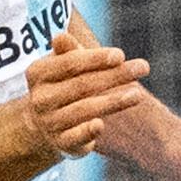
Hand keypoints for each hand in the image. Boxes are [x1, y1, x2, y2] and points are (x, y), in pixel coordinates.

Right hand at [14, 40, 149, 157]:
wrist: (47, 124)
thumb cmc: (63, 85)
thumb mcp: (63, 65)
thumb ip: (68, 52)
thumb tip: (61, 37)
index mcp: (38, 73)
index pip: (69, 63)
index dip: (95, 59)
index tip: (120, 55)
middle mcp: (40, 98)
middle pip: (81, 85)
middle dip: (114, 76)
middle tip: (143, 67)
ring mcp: (49, 122)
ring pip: (84, 109)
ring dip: (112, 101)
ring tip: (138, 94)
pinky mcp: (62, 143)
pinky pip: (75, 137)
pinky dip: (87, 132)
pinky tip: (101, 124)